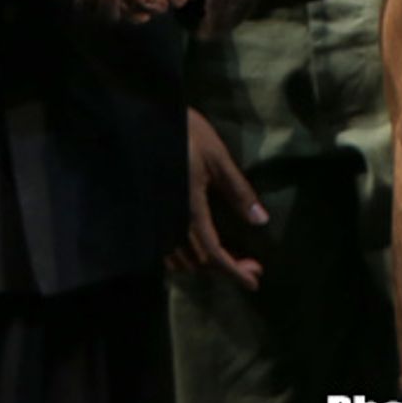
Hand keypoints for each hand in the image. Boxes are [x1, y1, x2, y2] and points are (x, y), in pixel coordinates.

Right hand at [165, 108, 267, 290]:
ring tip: (229, 258)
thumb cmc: (184, 133)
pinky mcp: (148, 215)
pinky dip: (186, 255)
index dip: (234, 271)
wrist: (141, 120)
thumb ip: (238, 190)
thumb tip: (260, 221)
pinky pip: (166, 249)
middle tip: (251, 267)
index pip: (214, 254)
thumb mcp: (217, 157)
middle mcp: (169, 223)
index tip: (254, 282)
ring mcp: (156, 221)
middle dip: (226, 269)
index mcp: (190, 210)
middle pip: (198, 262)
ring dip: (205, 264)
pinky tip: (199, 245)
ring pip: (180, 259)